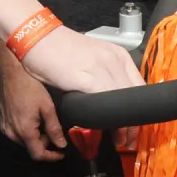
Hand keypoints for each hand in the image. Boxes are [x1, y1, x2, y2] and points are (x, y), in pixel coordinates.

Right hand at [0, 63, 67, 161]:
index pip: (38, 155)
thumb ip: (54, 128)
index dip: (51, 157)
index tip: (61, 152)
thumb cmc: (29, 87)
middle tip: (53, 129)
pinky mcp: (2, 123)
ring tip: (43, 121)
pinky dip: (27, 131)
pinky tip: (32, 118)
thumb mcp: (47, 107)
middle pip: (31, 148)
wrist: (10, 74)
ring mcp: (5, 128)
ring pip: (24, 142)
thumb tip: (61, 144)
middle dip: (45, 144)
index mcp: (24, 131)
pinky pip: (16, 134)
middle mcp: (12, 133)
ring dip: (36, 137)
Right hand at [23, 26, 144, 152]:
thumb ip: (104, 74)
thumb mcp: (91, 58)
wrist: (36, 36)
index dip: (140, 110)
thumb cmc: (58, 48)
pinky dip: (109, 119)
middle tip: (131, 140)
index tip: (137, 125)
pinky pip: (107, 103)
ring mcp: (103, 68)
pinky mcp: (88, 78)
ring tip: (120, 140)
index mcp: (118, 54)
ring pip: (124, 103)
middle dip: (136, 123)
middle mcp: (114, 59)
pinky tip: (106, 129)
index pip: (140, 87)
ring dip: (124, 126)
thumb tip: (112, 96)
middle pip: (135, 97)